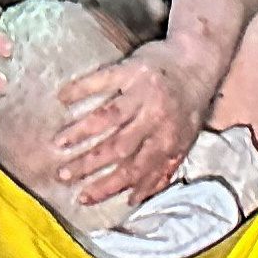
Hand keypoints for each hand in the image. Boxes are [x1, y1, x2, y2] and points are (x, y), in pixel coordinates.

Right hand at [51, 39, 206, 206]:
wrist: (199, 58)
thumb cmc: (188, 104)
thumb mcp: (184, 139)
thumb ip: (161, 168)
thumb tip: (135, 199)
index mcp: (168, 140)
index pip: (135, 170)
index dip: (109, 186)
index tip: (83, 197)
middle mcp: (155, 118)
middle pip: (118, 147)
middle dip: (88, 164)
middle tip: (62, 175)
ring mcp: (143, 93)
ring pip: (109, 116)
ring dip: (81, 131)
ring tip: (58, 143)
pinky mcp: (132, 69)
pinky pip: (103, 79)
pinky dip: (81, 88)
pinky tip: (63, 97)